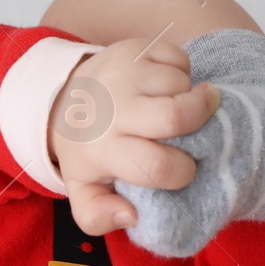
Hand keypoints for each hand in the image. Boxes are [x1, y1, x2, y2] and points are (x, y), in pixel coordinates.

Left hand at [47, 37, 221, 236]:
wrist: (64, 99)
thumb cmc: (88, 150)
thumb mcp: (83, 189)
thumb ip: (98, 217)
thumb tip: (131, 216)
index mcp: (102, 150)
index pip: (156, 165)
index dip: (181, 171)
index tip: (184, 168)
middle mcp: (112, 109)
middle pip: (176, 114)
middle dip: (200, 123)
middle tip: (198, 129)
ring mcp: (123, 74)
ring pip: (181, 84)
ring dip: (188, 97)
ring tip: (170, 108)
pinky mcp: (134, 48)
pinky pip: (180, 59)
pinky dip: (183, 73)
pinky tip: (165, 87)